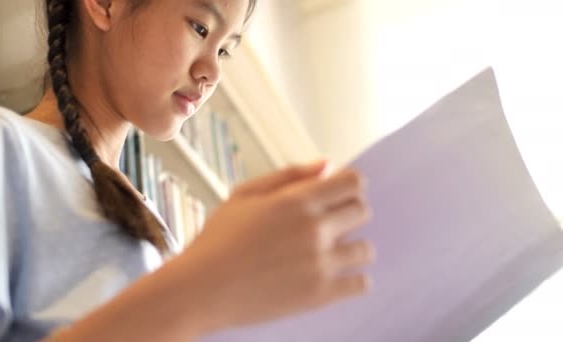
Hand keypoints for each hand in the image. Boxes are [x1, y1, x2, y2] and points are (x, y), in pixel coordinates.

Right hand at [178, 160, 373, 332]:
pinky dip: (353, 279)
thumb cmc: (218, 239)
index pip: (354, 183)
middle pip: (363, 212)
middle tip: (327, 224)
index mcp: (297, 201)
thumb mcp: (245, 195)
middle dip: (349, 213)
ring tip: (328, 253)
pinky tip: (332, 275)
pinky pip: (362, 283)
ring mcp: (320, 263)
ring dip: (351, 247)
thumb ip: (289, 175)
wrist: (201, 289)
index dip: (349, 186)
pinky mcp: (320, 295)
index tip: (337, 195)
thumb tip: (328, 164)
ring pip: (366, 249)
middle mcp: (315, 229)